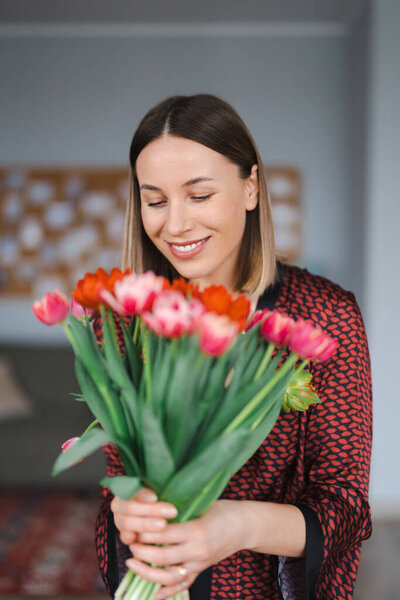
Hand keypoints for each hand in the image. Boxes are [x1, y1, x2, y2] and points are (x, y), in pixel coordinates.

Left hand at [110, 488, 249, 599]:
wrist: (245, 525)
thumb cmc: (222, 510)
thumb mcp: (201, 504)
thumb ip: (179, 510)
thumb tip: (152, 509)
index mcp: (196, 529)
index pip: (164, 534)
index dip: (146, 531)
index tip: (134, 524)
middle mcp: (198, 550)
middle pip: (162, 557)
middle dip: (141, 552)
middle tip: (130, 543)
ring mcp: (200, 564)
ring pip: (169, 577)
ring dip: (147, 573)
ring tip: (132, 563)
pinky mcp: (202, 570)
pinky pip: (183, 585)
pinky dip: (168, 591)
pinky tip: (154, 593)